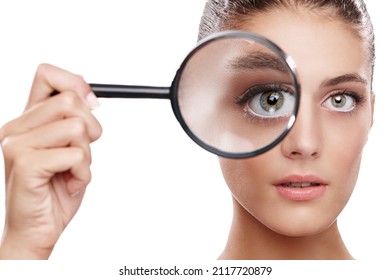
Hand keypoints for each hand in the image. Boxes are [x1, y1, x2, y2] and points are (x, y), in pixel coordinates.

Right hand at [0, 64, 101, 258]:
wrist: (38, 228)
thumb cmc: (55, 189)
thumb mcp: (70, 147)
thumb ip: (73, 121)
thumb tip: (90, 96)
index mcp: (28, 120)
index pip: (47, 74)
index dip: (76, 83)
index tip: (92, 104)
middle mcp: (17, 127)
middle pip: (70, 101)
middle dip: (91, 128)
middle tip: (82, 153)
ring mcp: (17, 144)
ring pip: (77, 127)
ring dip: (86, 155)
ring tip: (72, 171)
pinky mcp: (26, 163)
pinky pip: (75, 155)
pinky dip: (83, 173)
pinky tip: (69, 183)